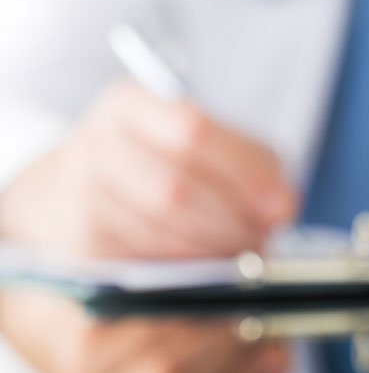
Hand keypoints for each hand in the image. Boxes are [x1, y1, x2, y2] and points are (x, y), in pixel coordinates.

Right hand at [0, 81, 297, 257]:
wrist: (85, 190)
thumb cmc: (166, 161)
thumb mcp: (216, 145)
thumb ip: (258, 167)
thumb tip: (282, 208)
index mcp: (131, 105)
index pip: (193, 131)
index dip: (243, 173)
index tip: (282, 207)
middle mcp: (97, 144)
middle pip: (176, 188)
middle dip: (232, 221)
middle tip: (264, 239)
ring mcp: (81, 193)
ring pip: (161, 229)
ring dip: (214, 248)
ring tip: (243, 252)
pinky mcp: (81, 241)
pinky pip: (144, 260)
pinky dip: (187, 267)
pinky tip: (208, 264)